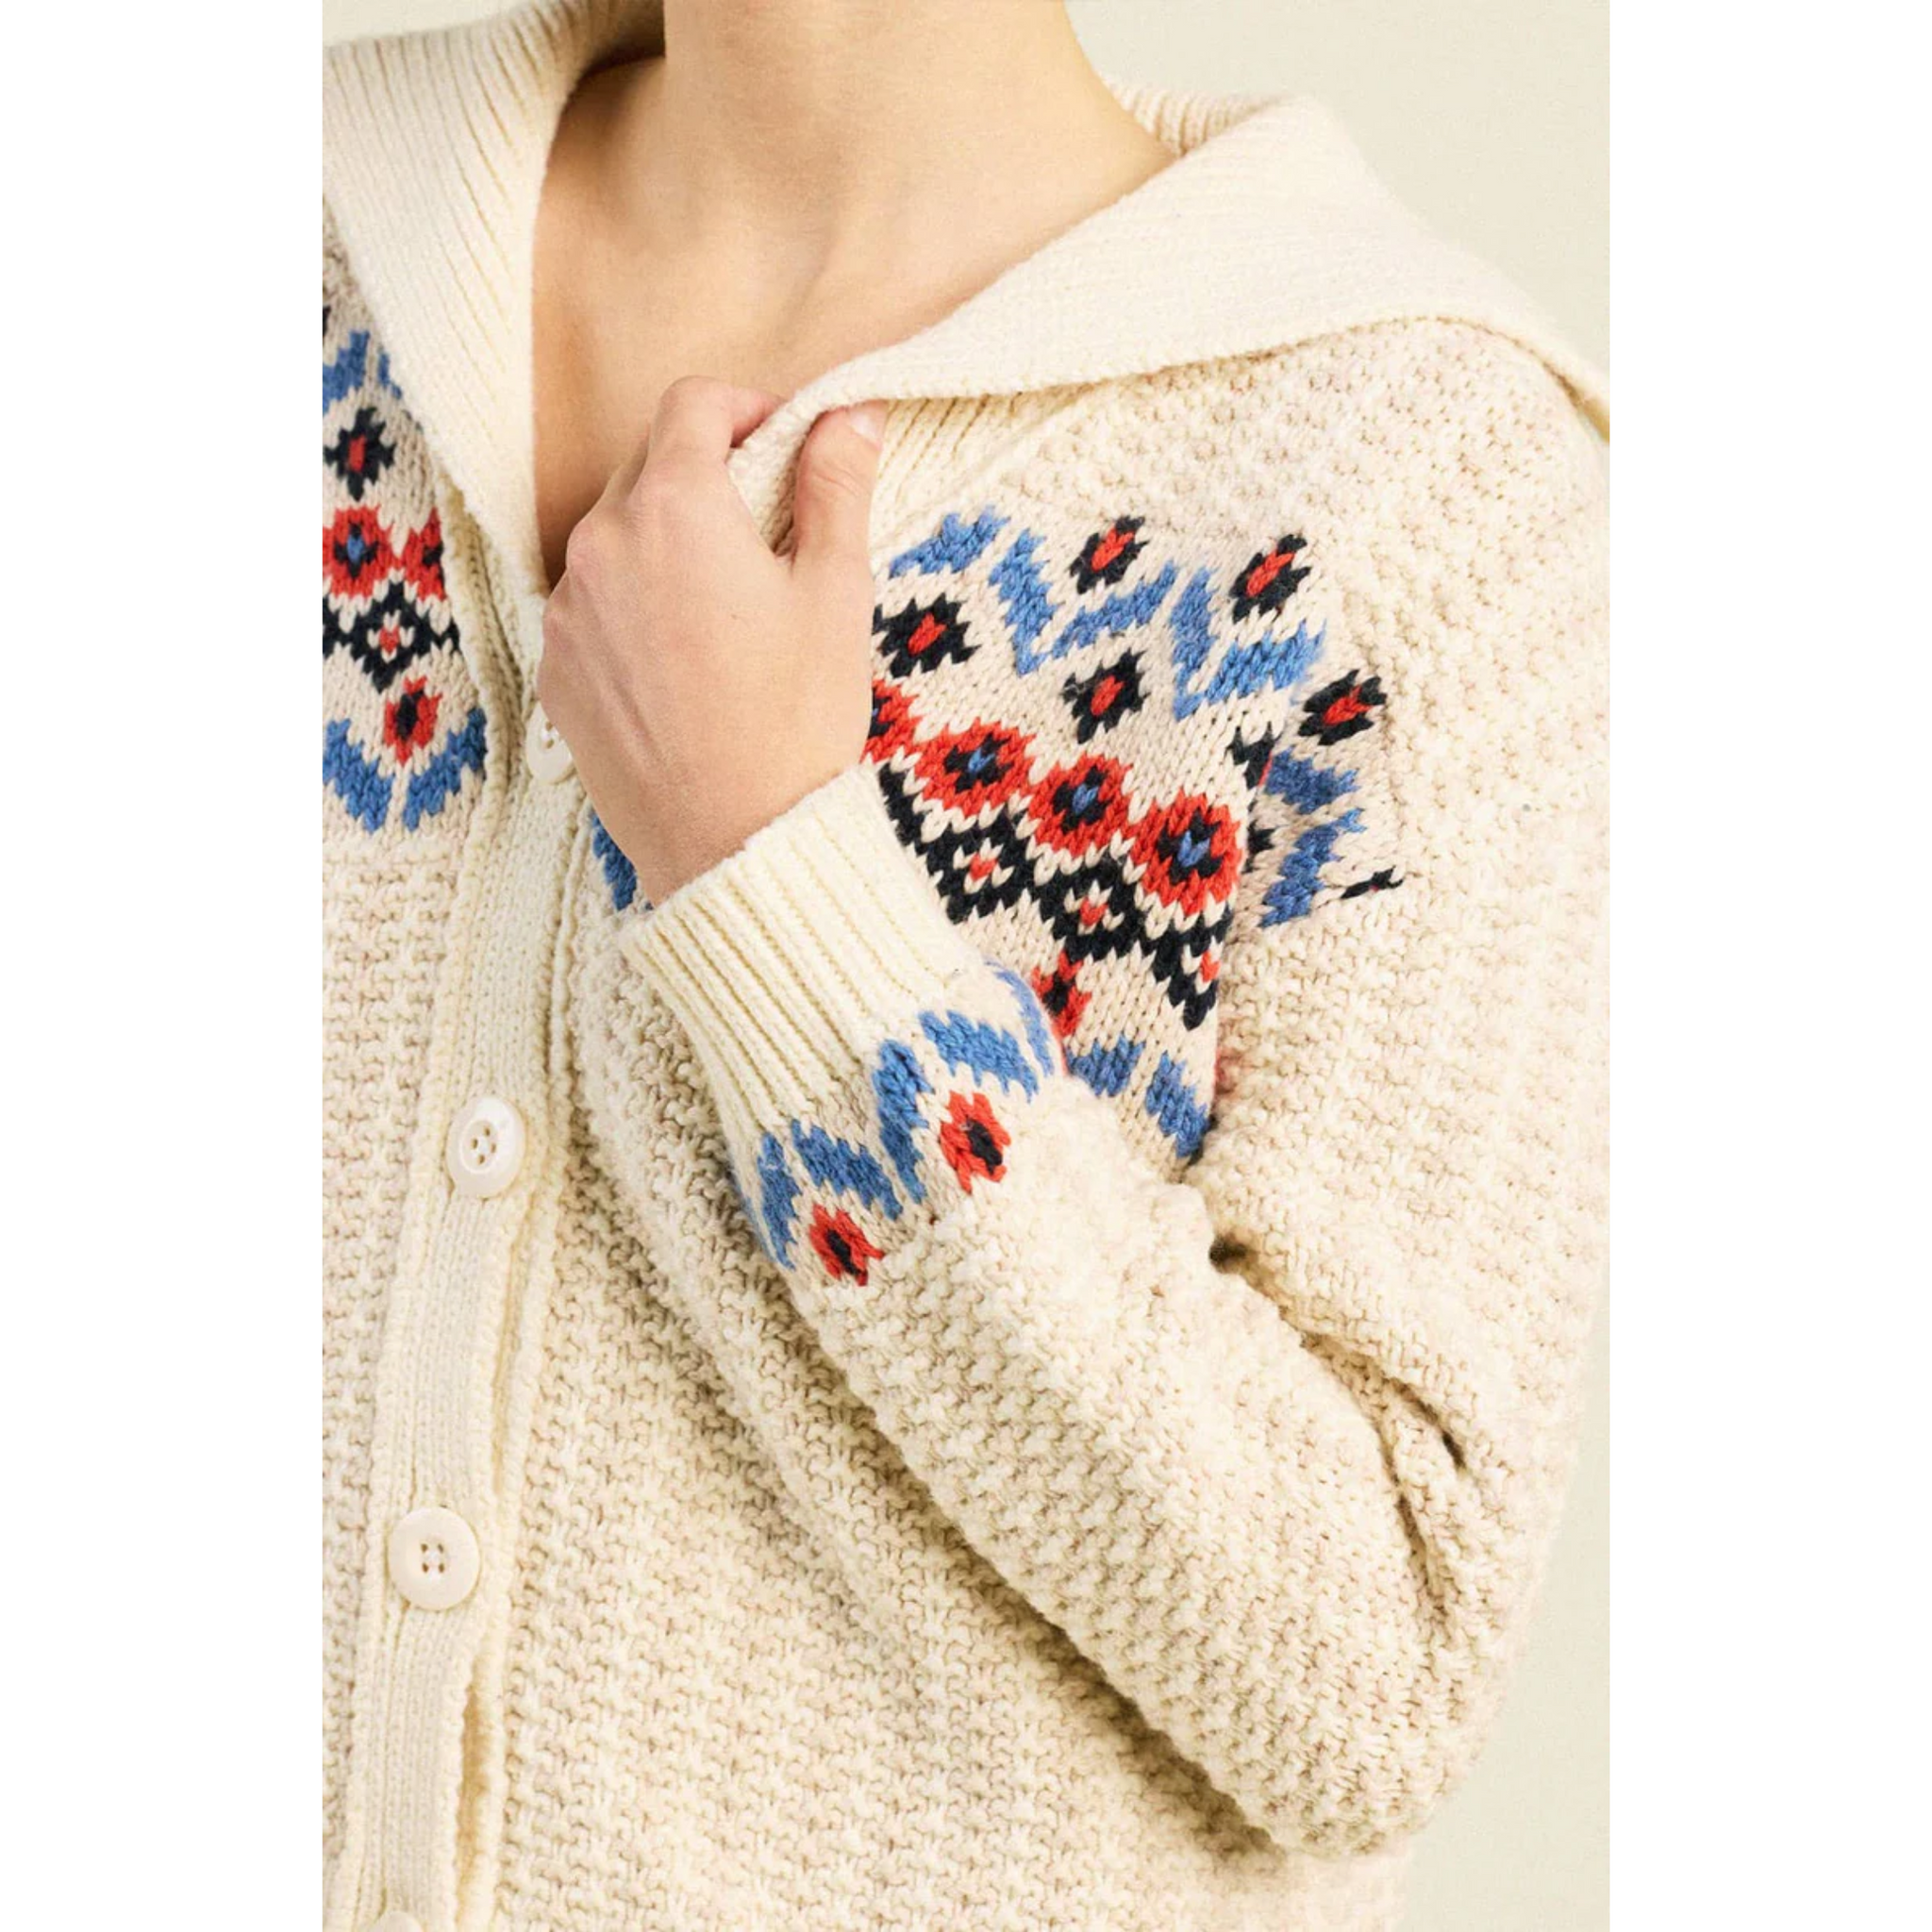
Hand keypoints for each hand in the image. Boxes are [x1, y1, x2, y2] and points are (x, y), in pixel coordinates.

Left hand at [537, 376, 886, 904]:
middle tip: (769, 531)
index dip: (746, 409)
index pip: (692, 403)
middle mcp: (601, 543)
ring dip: (666, 541)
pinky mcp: (554, 667)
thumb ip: (837, 488)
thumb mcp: (835, 594)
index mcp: (675, 507)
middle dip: (707, 474)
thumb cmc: (795, 722)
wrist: (734, 844)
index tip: (785, 446)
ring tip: (727, 607)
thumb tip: (849, 415)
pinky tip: (686, 660)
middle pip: (647, 463)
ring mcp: (567, 609)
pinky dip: (633, 605)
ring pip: (615, 534)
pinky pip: (590, 603)